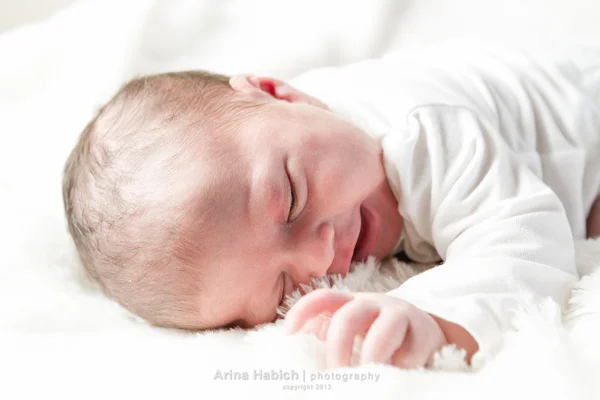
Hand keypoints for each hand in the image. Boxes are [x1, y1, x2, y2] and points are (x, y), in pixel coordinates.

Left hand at [283, 289, 447, 368]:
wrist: (425, 329)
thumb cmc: (376, 334)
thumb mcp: (353, 330)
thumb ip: (331, 336)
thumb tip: (301, 361)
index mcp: (349, 303)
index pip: (321, 298)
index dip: (302, 312)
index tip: (288, 337)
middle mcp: (372, 304)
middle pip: (349, 316)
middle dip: (338, 347)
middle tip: (335, 374)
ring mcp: (399, 316)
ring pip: (385, 329)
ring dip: (371, 356)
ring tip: (367, 375)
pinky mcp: (423, 334)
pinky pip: (410, 351)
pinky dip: (400, 366)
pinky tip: (394, 375)